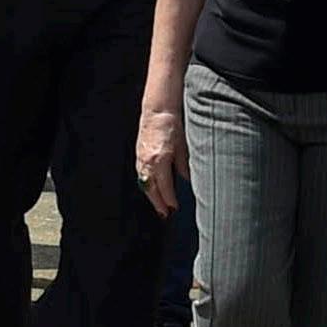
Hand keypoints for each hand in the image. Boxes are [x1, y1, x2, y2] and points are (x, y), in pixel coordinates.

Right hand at [136, 102, 188, 218]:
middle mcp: (148, 161)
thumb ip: (184, 165)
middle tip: (164, 214)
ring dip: (151, 195)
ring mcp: (141, 158)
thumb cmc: (171, 125)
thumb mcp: (183, 147)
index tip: (174, 208)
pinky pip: (141, 174)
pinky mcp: (138, 154)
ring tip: (158, 205)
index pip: (164, 185)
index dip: (169, 199)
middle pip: (151, 188)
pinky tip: (151, 189)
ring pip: (144, 182)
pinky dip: (146, 184)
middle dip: (157, 202)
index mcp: (160, 159)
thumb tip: (187, 179)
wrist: (157, 111)